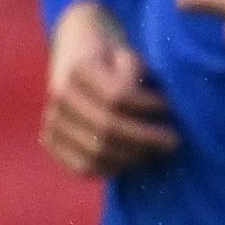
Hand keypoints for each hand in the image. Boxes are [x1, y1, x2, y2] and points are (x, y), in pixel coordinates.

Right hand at [37, 0, 176, 174]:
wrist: (78, 59)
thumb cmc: (114, 61)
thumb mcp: (129, 56)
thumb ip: (138, 75)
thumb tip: (157, 108)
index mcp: (79, 69)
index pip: (118, 97)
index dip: (147, 107)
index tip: (168, 108)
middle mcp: (60, 96)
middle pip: (108, 128)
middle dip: (146, 140)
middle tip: (173, 143)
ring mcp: (52, 120)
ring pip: (96, 152)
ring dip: (133, 157)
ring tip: (156, 153)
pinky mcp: (52, 141)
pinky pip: (82, 166)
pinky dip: (112, 169)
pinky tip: (134, 162)